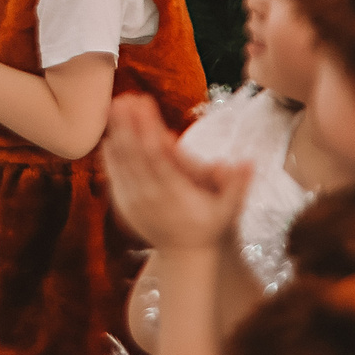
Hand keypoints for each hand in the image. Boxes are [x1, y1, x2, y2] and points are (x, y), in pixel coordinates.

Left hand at [102, 93, 250, 250]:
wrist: (186, 256)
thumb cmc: (210, 227)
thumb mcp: (229, 209)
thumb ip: (236, 185)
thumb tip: (248, 163)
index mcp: (174, 193)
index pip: (157, 157)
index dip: (149, 130)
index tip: (145, 105)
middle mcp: (150, 196)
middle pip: (135, 156)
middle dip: (128, 125)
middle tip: (122, 98)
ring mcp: (134, 201)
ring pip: (121, 164)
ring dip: (116, 134)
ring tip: (112, 107)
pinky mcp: (124, 205)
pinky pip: (114, 177)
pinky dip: (109, 157)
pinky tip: (107, 136)